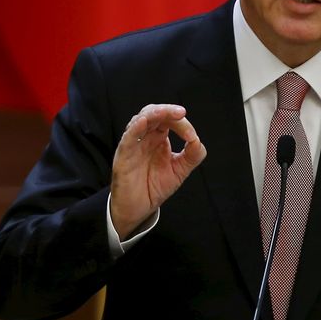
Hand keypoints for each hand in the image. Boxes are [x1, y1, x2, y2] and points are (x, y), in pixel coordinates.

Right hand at [110, 104, 206, 238]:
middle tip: (181, 113)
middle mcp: (145, 138)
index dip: (182, 124)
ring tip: (166, 112)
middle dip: (167, 110)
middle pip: (153, 113)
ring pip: (139, 120)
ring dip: (153, 114)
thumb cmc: (154, 186)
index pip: (168, 121)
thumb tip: (197, 140)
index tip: (191, 137)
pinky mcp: (123, 157)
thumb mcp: (179, 170)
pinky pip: (127, 139)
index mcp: (158, 138)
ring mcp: (133, 145)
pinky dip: (134, 128)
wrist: (139, 209)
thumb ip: (191, 155)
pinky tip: (143, 121)